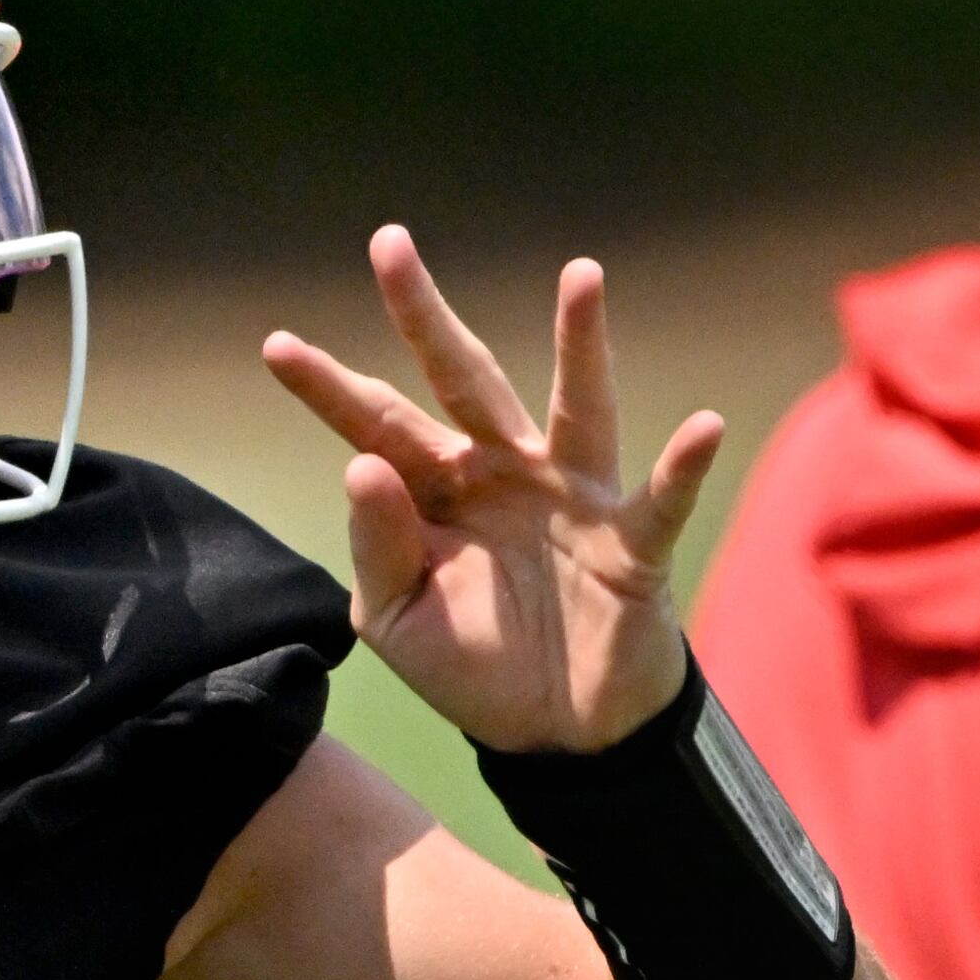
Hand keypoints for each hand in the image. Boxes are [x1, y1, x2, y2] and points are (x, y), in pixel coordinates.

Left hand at [261, 225, 721, 752]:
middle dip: (423, 315)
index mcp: (432, 492)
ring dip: (580, 343)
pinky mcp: (630, 541)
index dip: (327, 388)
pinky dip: (684, 465)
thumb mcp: (397, 618)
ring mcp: (569, 498)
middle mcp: (499, 473)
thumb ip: (376, 548)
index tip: (275, 345)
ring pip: (573, 407)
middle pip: (459, 379)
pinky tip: (704, 425)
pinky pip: (662, 497)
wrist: (556, 735)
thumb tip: (359, 467)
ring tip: (581, 274)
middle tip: (387, 244)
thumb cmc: (472, 667)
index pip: (373, 427)